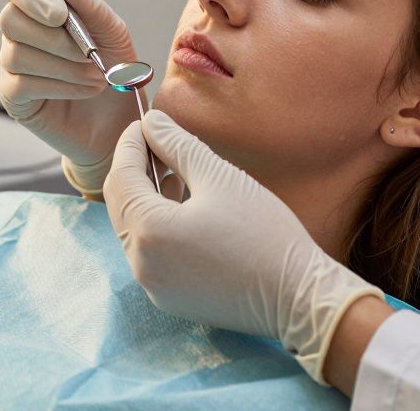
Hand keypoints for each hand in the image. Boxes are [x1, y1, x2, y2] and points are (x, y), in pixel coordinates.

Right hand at [0, 0, 139, 193]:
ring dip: (64, 65)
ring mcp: (11, 64)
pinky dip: (59, 85)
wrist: (120, 120)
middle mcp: (20, 32)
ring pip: (17, 54)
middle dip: (53, 38)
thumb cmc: (114, 70)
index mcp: (41, 7)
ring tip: (96, 76)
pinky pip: (22, 83)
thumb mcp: (112, 33)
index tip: (61, 14)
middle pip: (9, 19)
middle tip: (88, 52)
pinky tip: (83, 89)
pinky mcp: (12, 95)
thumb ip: (89, 5)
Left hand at [104, 110, 383, 383]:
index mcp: (149, 232)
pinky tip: (181, 209)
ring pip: (133, 230)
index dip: (130, 144)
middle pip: (120, 205)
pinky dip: (157, 226)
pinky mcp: (170, 299)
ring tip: (173, 172)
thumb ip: (178, 145)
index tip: (146, 124)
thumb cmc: (263, 233)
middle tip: (158, 143)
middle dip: (134, 170)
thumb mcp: (219, 177)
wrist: (299, 297)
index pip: (120, 177)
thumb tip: (152, 121)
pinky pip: (150, 254)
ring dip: (146, 198)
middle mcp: (141, 263)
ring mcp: (153, 286)